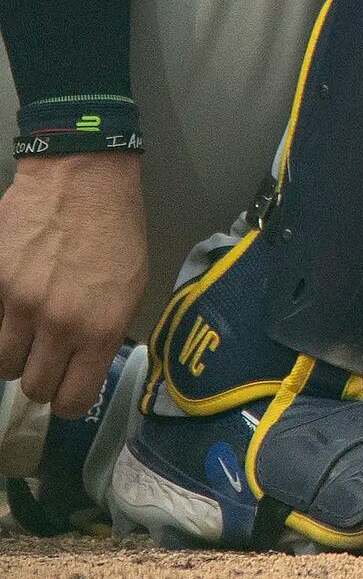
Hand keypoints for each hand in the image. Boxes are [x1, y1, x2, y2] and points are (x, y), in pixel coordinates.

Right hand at [0, 151, 146, 420]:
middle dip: (42, 379)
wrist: (81, 178)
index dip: (70, 401)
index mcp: (100, 327)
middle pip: (34, 387)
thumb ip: (106, 332)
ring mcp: (17, 304)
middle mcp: (56, 323)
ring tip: (28, 331)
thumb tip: (83, 369)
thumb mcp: (132, 285)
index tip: (69, 391)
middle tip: (48, 358)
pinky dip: (0, 326)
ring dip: (16, 355)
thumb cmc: (116, 229)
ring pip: (2, 365)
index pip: (73, 400)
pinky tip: (12, 310)